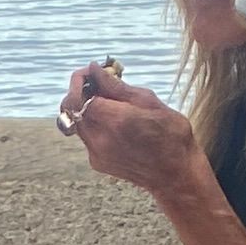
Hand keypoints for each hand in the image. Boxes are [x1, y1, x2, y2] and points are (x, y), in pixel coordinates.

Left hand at [56, 69, 205, 202]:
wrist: (175, 174)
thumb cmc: (171, 134)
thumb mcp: (149, 101)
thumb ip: (117, 87)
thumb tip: (94, 70)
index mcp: (116, 121)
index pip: (77, 97)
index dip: (80, 81)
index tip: (92, 71)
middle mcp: (101, 140)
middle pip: (71, 109)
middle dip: (81, 91)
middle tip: (100, 83)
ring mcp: (96, 154)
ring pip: (77, 122)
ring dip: (87, 107)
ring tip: (111, 101)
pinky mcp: (97, 162)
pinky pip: (86, 136)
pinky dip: (95, 123)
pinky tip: (115, 121)